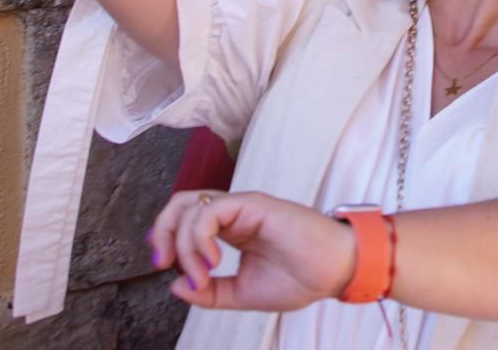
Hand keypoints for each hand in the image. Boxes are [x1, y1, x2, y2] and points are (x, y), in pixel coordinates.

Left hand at [148, 190, 355, 311]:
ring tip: (202, 274)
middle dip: (162, 232)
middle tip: (164, 263)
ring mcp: (243, 206)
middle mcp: (233, 213)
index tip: (165, 268)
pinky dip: (201, 238)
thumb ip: (210, 292)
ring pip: (191, 206)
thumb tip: (175, 287)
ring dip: (184, 244)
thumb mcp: (243, 293)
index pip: (185, 220)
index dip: (166, 238)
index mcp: (231, 230)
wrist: (335, 272)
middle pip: (180, 204)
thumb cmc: (301, 278)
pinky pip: (211, 211)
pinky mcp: (254, 204)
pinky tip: (214, 263)